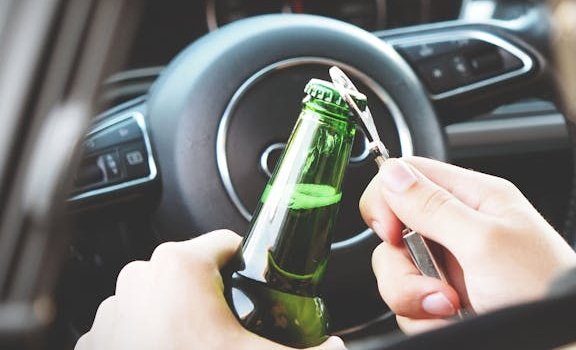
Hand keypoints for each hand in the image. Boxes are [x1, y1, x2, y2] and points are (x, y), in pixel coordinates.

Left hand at [75, 230, 344, 349]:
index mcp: (181, 268)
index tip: (259, 287)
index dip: (251, 266)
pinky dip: (148, 341)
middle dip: (216, 296)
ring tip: (200, 349)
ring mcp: (110, 312)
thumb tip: (336, 348)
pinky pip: (130, 328)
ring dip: (179, 318)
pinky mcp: (93, 344)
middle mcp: (138, 279)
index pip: (229, 244)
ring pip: (160, 299)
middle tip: (235, 328)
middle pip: (194, 273)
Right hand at [360, 157, 575, 333]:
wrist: (558, 336)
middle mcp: (457, 228)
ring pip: (397, 273)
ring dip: (415, 299)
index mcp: (474, 197)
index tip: (392, 233)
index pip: (408, 175)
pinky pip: (409, 305)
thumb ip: (434, 206)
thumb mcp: (485, 242)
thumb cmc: (542, 288)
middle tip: (437, 287)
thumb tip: (392, 172)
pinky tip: (453, 319)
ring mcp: (450, 266)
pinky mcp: (444, 300)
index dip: (387, 202)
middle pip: (394, 233)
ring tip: (452, 308)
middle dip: (404, 268)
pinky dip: (424, 318)